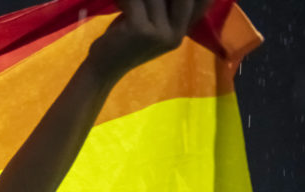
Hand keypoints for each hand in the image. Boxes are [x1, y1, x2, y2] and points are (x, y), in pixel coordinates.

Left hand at [89, 0, 212, 81]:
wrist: (102, 71)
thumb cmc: (123, 46)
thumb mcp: (150, 27)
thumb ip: (164, 9)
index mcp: (180, 34)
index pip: (203, 3)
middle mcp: (175, 35)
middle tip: (141, 1)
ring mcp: (159, 33)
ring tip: (126, 2)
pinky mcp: (140, 30)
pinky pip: (135, 0)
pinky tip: (117, 2)